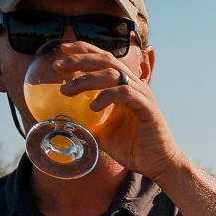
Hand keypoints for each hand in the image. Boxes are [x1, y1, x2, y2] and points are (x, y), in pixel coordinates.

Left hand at [53, 42, 185, 181]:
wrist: (157, 165)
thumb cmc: (133, 149)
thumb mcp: (102, 133)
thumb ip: (86, 122)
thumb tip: (63, 121)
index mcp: (124, 86)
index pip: (103, 59)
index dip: (83, 51)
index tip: (62, 50)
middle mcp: (134, 86)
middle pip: (106, 60)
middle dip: (79, 60)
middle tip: (57, 66)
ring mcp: (142, 95)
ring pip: (113, 74)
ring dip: (86, 79)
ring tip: (67, 91)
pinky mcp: (147, 108)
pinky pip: (125, 93)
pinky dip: (106, 96)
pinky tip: (93, 107)